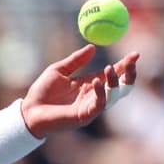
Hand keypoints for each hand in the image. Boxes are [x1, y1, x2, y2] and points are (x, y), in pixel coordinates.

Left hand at [20, 44, 139, 137]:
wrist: (28, 111)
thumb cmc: (41, 92)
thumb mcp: (58, 70)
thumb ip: (76, 60)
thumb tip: (92, 47)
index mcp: (90, 84)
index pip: (114, 74)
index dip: (126, 65)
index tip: (135, 53)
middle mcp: (94, 96)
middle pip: (121, 86)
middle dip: (129, 74)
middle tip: (132, 60)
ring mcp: (90, 107)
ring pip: (114, 96)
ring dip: (115, 81)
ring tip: (109, 68)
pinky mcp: (84, 116)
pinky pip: (99, 105)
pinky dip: (101, 92)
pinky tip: (96, 81)